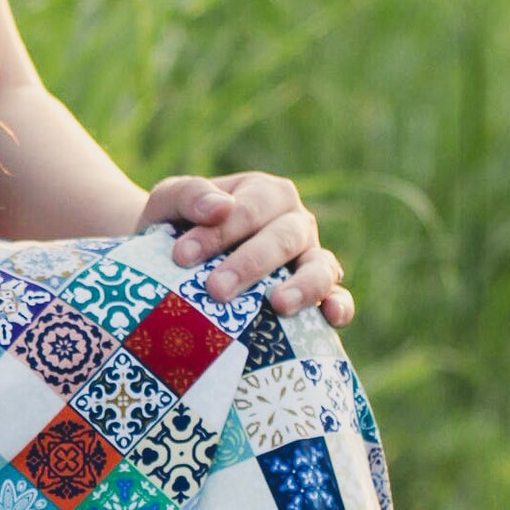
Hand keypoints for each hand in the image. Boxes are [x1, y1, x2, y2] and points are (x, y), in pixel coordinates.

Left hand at [139, 171, 352, 326]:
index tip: (181, 257)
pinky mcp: (318, 292)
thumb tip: (220, 208)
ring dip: (302, 285)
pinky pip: (338, 297)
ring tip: (277, 304)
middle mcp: (295, 222)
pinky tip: (331, 316)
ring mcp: (310, 257)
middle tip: (216, 290)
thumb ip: (189, 195)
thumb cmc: (175, 227)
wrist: (174, 262)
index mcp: (264, 193)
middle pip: (282, 239)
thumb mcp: (169, 201)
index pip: (247, 211)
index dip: (217, 233)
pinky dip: (341, 305)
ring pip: (320, 266)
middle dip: (250, 263)